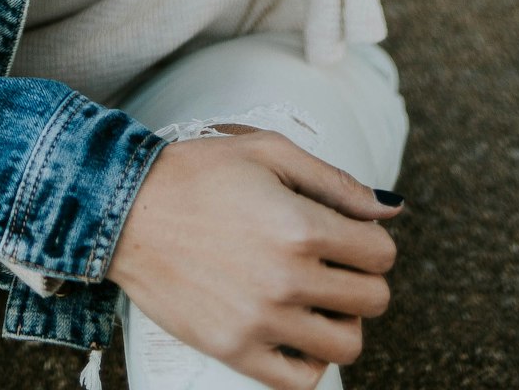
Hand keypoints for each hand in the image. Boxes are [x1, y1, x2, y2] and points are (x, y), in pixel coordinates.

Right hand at [106, 127, 401, 389]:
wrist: (128, 211)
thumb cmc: (197, 173)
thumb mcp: (268, 152)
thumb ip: (335, 181)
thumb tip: (391, 208)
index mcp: (300, 225)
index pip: (381, 253)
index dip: (373, 240)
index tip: (350, 234)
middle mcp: (287, 278)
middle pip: (373, 300)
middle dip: (364, 278)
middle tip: (336, 263)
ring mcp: (262, 320)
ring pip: (347, 344)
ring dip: (343, 321)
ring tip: (318, 298)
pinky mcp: (236, 349)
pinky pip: (301, 380)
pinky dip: (311, 360)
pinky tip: (296, 330)